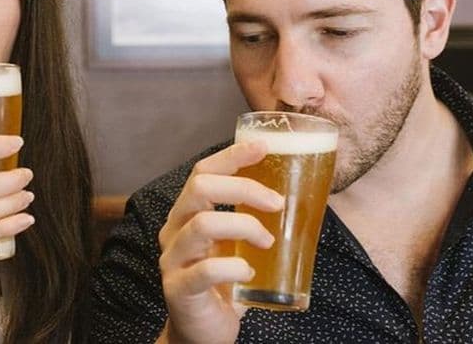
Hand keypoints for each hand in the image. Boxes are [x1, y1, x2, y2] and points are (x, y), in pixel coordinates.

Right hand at [157, 142, 283, 343]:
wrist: (203, 332)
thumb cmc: (225, 284)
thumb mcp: (238, 245)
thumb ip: (252, 220)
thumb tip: (300, 194)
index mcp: (187, 214)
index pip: (203, 172)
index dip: (231, 156)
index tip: (263, 147)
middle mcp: (174, 230)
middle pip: (200, 188)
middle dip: (244, 188)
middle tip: (277, 203)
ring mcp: (172, 259)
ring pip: (203, 225)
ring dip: (245, 227)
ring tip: (268, 242)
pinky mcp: (178, 289)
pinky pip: (206, 270)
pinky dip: (234, 269)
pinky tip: (249, 275)